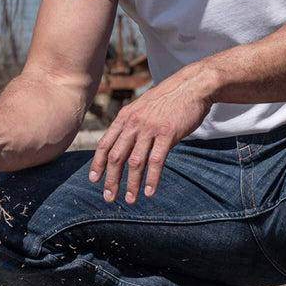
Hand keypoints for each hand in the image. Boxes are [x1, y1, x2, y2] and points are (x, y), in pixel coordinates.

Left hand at [89, 67, 213, 203]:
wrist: (192, 86)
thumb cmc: (169, 99)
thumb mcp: (144, 107)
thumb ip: (133, 124)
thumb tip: (125, 145)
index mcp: (125, 117)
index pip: (105, 144)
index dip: (98, 163)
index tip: (94, 180)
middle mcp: (134, 123)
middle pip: (117, 156)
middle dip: (111, 180)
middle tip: (109, 197)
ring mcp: (150, 128)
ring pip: (135, 162)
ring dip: (131, 184)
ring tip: (130, 200)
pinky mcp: (167, 133)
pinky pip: (156, 161)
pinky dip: (152, 179)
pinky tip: (149, 192)